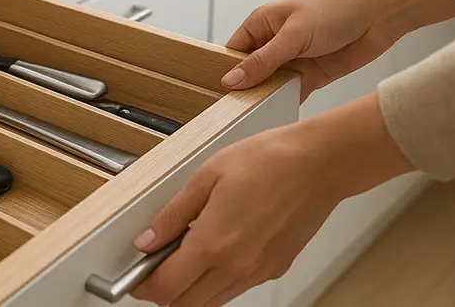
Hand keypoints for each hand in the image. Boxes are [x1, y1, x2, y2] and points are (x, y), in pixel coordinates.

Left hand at [131, 95, 411, 306]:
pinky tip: (214, 250)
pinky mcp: (274, 269)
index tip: (135, 276)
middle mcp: (237, 267)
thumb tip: (148, 239)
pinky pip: (235, 288)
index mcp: (214, 243)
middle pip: (186, 304)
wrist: (319, 164)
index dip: (143, 286)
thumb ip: (173, 214)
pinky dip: (216, 280)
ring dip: (190, 288)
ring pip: (211, 301)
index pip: (166, 288)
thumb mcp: (207, 176)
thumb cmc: (269, 161)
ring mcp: (258, 272)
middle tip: (154, 266)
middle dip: (164, 291)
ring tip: (183, 253)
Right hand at [222, 0, 454, 99]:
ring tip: (254, 117)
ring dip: (266, 97)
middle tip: (234, 112)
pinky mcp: (311, 76)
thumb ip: (263, 61)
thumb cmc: (333, 10)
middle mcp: (274, 43)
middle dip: (245, 89)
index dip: (226, 71)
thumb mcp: (292, 35)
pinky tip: (278, 113)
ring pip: (270, 85)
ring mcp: (292, 60)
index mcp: (262, 24)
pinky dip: (285, 102)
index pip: (234, 51)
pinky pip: (291, 93)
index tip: (219, 94)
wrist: (378, 16)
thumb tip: (231, 79)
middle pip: (250, 71)